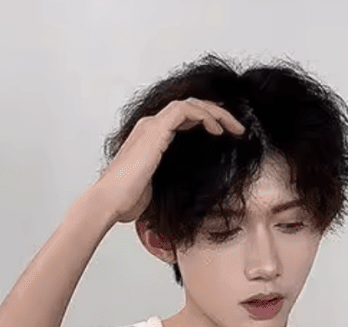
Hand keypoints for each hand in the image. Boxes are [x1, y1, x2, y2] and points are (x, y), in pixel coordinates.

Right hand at [94, 98, 245, 224]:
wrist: (110, 200)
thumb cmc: (126, 199)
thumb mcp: (156, 186)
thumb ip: (168, 177)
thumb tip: (182, 187)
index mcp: (150, 138)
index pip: (183, 119)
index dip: (205, 122)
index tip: (225, 135)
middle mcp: (150, 126)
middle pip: (189, 108)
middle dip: (216, 114)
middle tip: (237, 129)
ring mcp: (152, 125)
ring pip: (190, 104)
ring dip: (216, 113)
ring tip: (234, 128)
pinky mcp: (156, 129)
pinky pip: (186, 110)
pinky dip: (205, 115)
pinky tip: (218, 130)